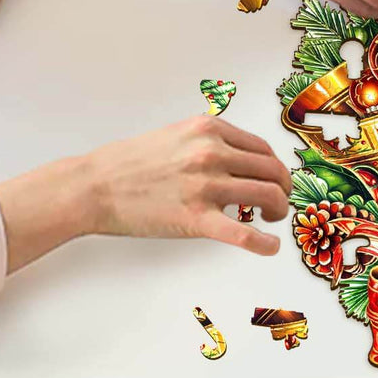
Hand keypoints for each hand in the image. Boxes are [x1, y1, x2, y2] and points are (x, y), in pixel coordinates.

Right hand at [0, 116, 293, 269]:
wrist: (95, 185)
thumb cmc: (132, 163)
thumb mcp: (178, 135)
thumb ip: (211, 142)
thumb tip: (242, 160)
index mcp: (209, 130)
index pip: (262, 148)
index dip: (275, 167)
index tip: (275, 180)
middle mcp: (212, 153)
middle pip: (272, 170)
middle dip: (282, 189)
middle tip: (279, 202)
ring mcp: (205, 185)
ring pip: (267, 195)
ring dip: (278, 209)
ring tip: (271, 218)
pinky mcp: (195, 219)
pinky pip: (243, 234)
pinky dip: (264, 243)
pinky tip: (271, 247)